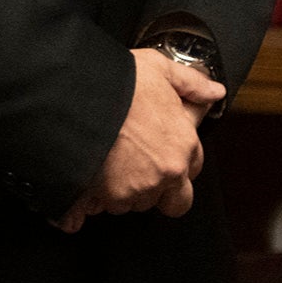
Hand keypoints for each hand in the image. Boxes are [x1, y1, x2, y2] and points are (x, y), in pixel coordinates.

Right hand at [56, 50, 225, 232]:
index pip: (193, 168)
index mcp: (182, 145)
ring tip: (98, 165)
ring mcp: (130, 189)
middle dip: (157, 190)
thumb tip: (213, 91)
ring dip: (117, 191)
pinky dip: (75, 210)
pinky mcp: (96, 198)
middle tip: (134, 168)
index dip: (176, 159)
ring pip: (129, 203)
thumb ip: (191, 83)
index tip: (158, 150)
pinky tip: (69, 201)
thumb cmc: (113, 81)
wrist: (67, 91)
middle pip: (173, 201)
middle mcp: (162, 173)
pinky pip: (84, 215)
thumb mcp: (158, 68)